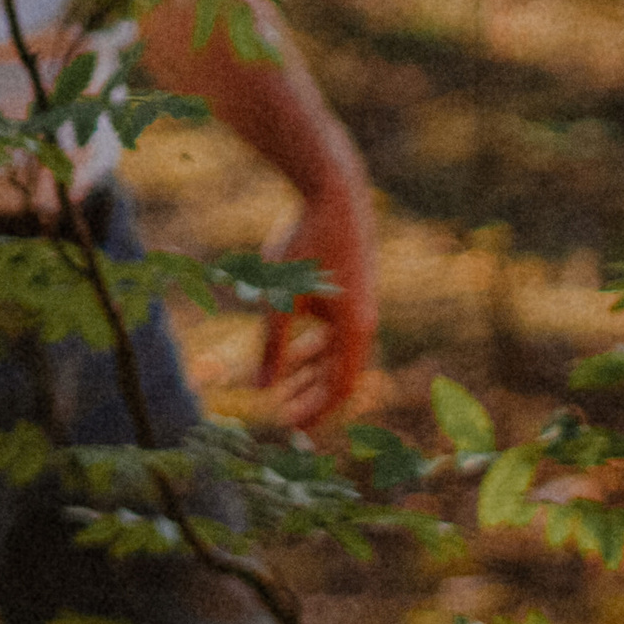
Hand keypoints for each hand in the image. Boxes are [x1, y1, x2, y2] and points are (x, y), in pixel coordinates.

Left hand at [256, 163, 377, 432]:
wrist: (334, 196)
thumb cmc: (307, 245)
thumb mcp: (281, 298)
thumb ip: (272, 345)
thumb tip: (261, 389)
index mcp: (355, 330)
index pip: (341, 388)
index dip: (317, 411)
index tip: (290, 427)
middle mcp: (363, 324)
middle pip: (339, 376)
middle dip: (310, 398)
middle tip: (283, 418)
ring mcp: (358, 309)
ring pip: (334, 355)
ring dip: (308, 374)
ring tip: (279, 389)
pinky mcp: (349, 294)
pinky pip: (332, 334)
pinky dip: (311, 347)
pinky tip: (288, 354)